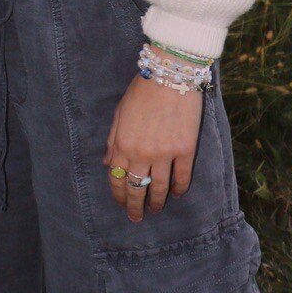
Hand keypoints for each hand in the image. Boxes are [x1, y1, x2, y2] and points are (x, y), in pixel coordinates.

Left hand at [104, 76, 201, 221]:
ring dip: (156, 202)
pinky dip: (179, 189)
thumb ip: (113, 141)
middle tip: (136, 218)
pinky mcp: (185, 150)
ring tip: (156, 209)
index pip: (118, 179)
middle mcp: (142, 153)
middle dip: (135, 207)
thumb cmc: (142, 90)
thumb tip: (107, 164)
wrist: (170, 75)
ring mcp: (165, 154)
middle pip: (137, 189)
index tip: (122, 204)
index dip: (119, 194)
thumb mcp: (119, 114)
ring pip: (159, 188)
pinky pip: (182, 178)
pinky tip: (177, 194)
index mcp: (123, 145)